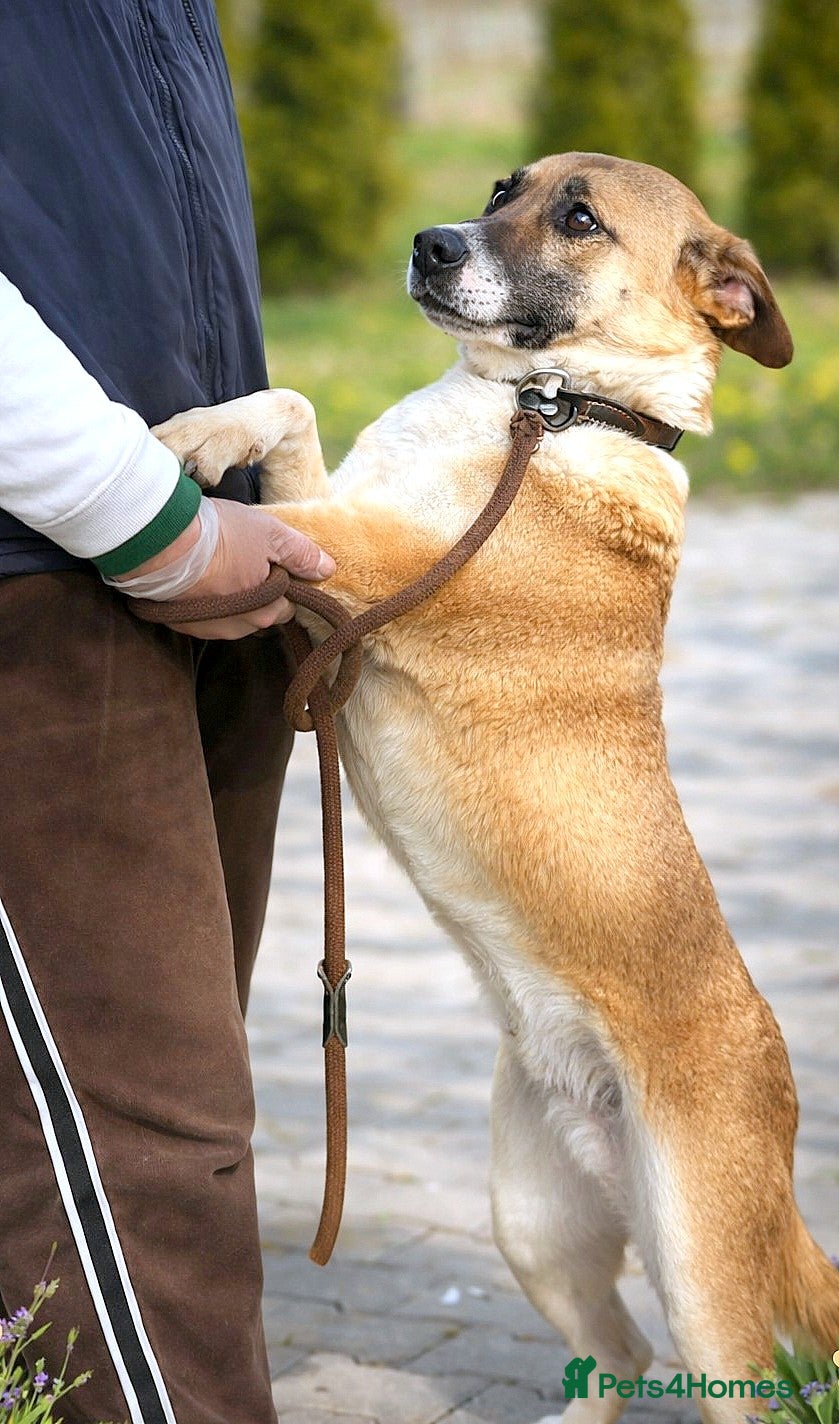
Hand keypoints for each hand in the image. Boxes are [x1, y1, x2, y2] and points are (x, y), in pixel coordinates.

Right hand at [116, 499, 334, 638]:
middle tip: (241, 558)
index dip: (282, 584)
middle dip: (255, 592)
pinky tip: (195, 576)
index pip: (286, 607)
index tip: (270, 563)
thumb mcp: (270, 535)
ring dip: (227, 596)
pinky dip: (201, 599)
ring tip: (215, 564)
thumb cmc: (220, 537)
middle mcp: (238, 630)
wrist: (158, 543)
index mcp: (265, 613)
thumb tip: (328, 569)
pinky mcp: (178, 624)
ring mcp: (206, 630)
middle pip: (258, 613)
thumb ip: (301, 554)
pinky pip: (201, 614)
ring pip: (229, 616)